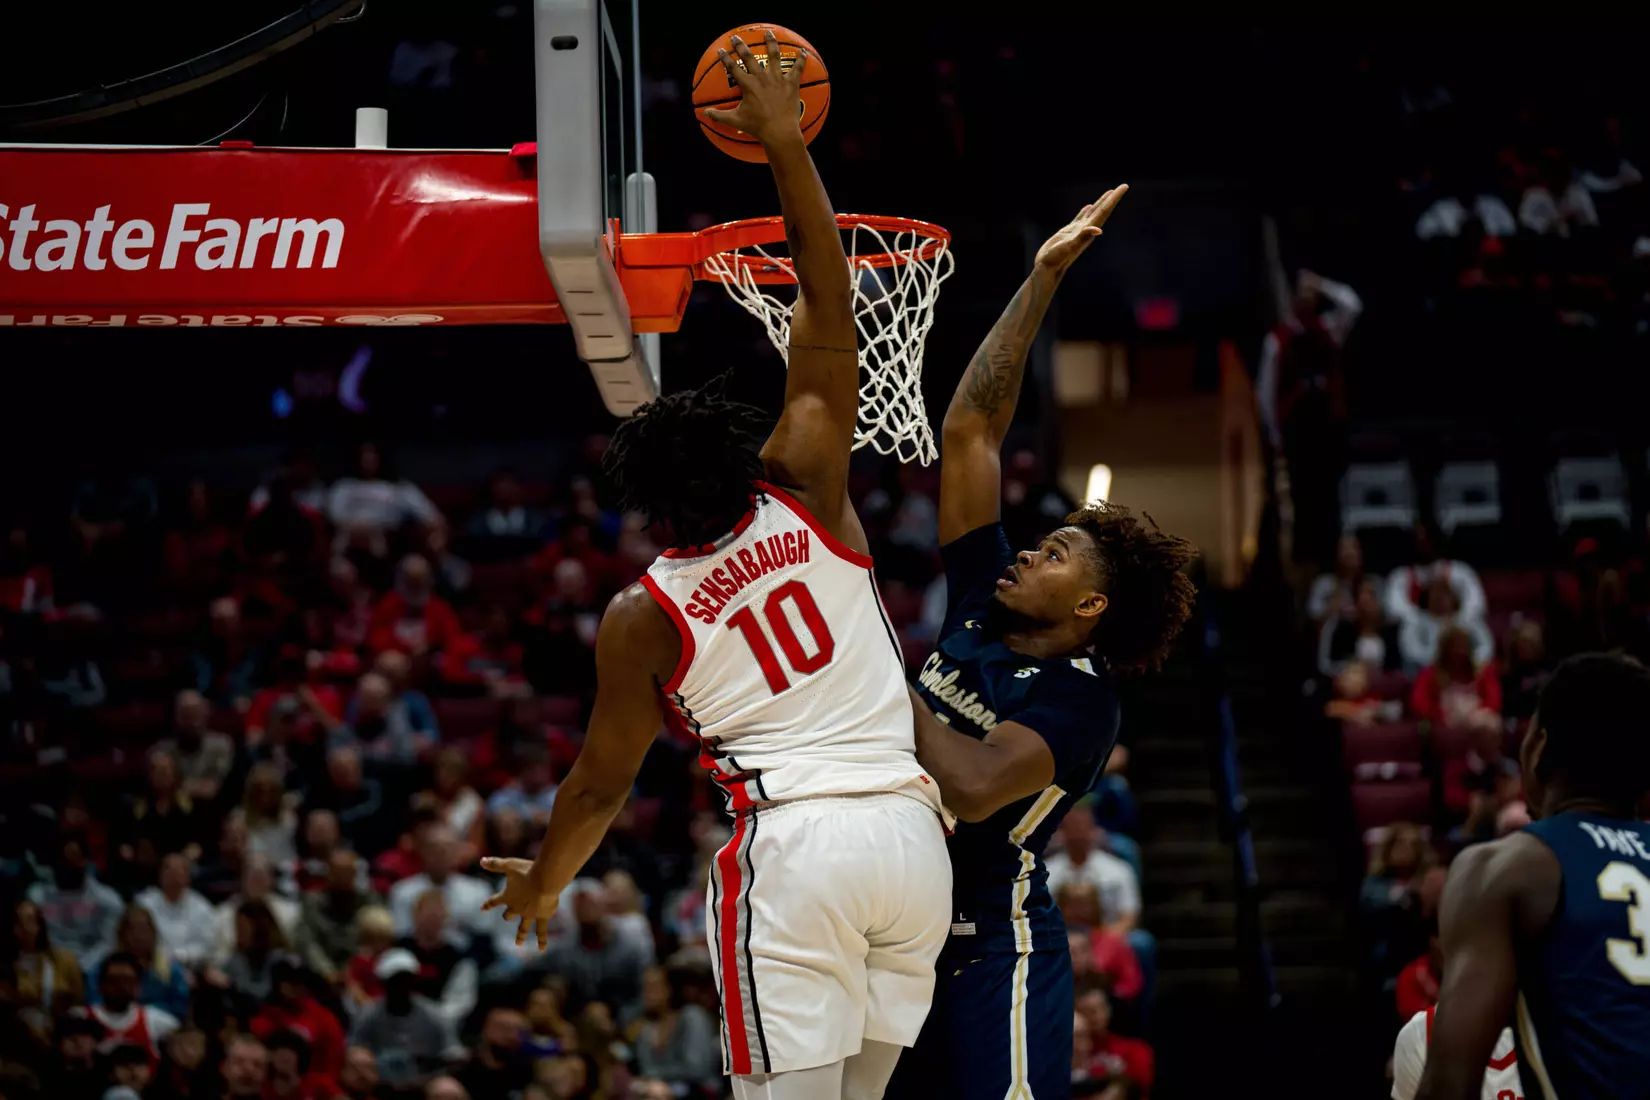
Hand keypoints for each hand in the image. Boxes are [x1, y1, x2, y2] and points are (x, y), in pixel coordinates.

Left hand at [480, 856, 558, 949]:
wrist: (544, 880)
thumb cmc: (527, 871)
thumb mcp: (509, 865)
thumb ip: (495, 864)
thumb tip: (481, 860)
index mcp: (507, 896)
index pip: (494, 901)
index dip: (488, 904)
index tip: (482, 908)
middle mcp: (516, 908)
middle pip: (509, 915)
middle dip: (508, 916)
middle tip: (507, 917)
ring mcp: (529, 914)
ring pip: (523, 928)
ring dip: (520, 935)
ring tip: (518, 943)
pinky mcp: (542, 917)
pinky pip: (541, 931)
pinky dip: (541, 940)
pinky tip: (542, 949)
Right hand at [702, 30, 807, 148]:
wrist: (780, 132)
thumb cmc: (758, 127)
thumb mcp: (736, 121)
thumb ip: (719, 116)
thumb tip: (705, 114)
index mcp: (748, 85)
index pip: (733, 68)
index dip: (725, 58)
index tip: (721, 50)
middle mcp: (762, 78)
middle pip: (750, 57)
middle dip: (741, 46)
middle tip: (736, 37)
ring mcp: (778, 79)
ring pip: (774, 55)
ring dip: (770, 42)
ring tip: (768, 33)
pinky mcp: (791, 84)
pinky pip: (798, 68)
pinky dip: (801, 59)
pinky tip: (803, 51)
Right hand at [1034, 186, 1128, 273]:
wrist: (1048, 268)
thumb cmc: (1057, 258)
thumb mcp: (1070, 246)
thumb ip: (1083, 237)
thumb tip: (1098, 230)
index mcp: (1088, 230)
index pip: (1104, 211)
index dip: (1114, 199)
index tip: (1124, 187)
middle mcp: (1086, 230)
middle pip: (1102, 210)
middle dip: (1112, 198)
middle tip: (1123, 186)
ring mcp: (1078, 231)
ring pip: (1093, 212)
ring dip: (1101, 203)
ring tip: (1109, 193)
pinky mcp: (1069, 232)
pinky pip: (1080, 218)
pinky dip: (1085, 211)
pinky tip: (1088, 206)